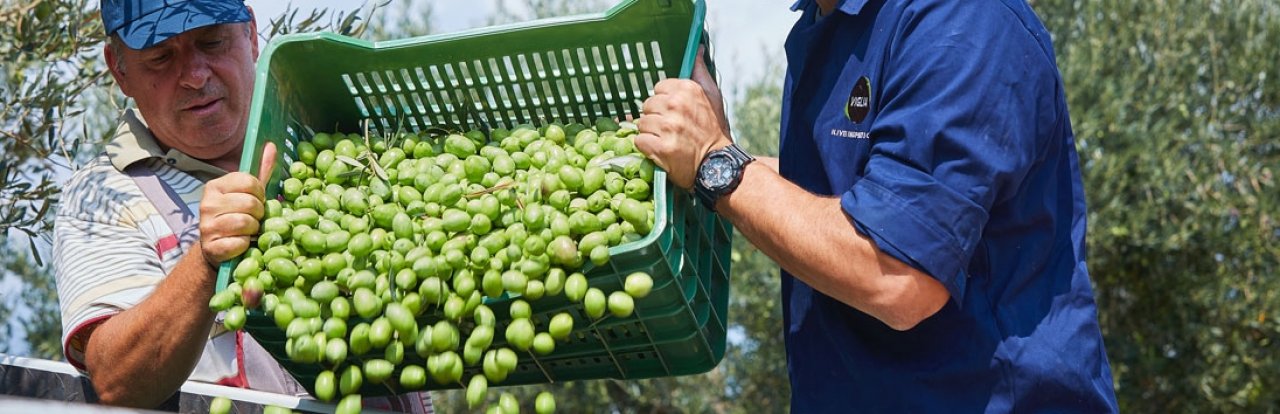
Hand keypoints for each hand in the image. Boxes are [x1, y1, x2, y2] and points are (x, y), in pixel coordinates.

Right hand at [198, 142, 275, 266]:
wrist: (217, 248)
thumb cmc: (236, 216)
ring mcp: (206, 225)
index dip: (260, 193)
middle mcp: (207, 203)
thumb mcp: (248, 192)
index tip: (256, 200)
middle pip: (250, 203)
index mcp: (215, 186)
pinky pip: (240, 243)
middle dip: (259, 213)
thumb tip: (271, 145)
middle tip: (253, 219)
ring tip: (247, 231)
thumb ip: (261, 171)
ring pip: (245, 223)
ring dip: (253, 230)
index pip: (249, 181)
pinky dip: (245, 244)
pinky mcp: (210, 246)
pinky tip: (240, 243)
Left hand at [634, 46, 732, 189]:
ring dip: (650, 133)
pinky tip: (660, 151)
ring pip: (641, 123)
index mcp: (687, 89)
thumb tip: (697, 50)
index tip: (675, 114)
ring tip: (666, 140)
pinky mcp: (660, 147)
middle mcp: (676, 105)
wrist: (718, 165)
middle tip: (671, 130)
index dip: (664, 104)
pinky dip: (646, 148)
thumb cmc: (714, 131)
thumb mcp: (713, 97)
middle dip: (655, 118)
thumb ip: (701, 73)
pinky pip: (639, 140)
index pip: (658, 89)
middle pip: (647, 106)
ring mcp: (667, 126)